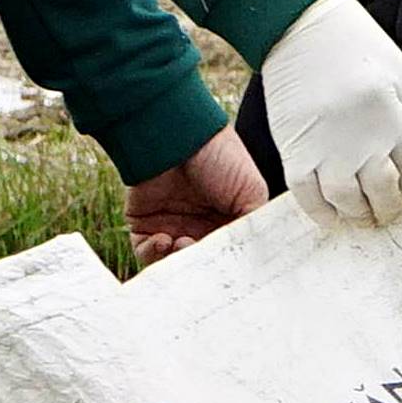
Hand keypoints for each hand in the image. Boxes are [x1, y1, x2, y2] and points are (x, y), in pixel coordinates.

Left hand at [123, 129, 265, 264]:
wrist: (178, 136)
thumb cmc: (220, 158)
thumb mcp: (253, 193)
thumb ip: (255, 228)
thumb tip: (257, 260)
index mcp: (227, 220)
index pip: (227, 252)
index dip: (226, 262)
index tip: (226, 266)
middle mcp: (199, 225)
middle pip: (199, 261)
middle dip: (202, 263)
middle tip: (204, 256)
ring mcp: (171, 225)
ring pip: (173, 262)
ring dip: (178, 261)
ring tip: (183, 244)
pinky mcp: (144, 223)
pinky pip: (145, 252)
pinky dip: (154, 254)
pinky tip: (165, 240)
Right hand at [259, 0, 401, 224]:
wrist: (299, 24)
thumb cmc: (354, 43)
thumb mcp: (396, 74)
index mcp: (391, 118)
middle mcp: (362, 139)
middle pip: (381, 192)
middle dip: (386, 208)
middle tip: (383, 211)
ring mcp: (326, 148)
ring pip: (346, 201)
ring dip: (356, 214)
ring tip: (359, 214)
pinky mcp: (294, 150)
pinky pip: (307, 196)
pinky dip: (320, 212)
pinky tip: (330, 215)